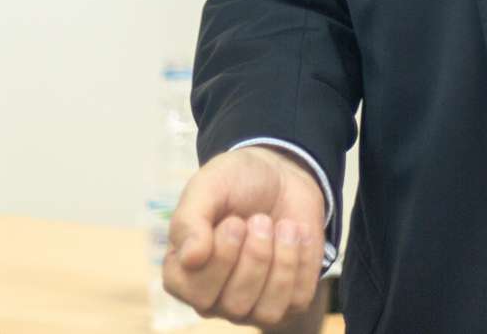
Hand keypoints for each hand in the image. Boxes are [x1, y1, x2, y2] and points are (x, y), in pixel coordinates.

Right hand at [162, 145, 326, 328]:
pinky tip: (297, 233)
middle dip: (255, 256)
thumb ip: (190, 220)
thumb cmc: (235, 183)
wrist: (280, 174)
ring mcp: (251, 305)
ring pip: (267, 312)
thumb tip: (191, 258)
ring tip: (282, 226)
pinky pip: (299, 299)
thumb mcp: (207, 187)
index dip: (221, 256)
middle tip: (260, 220)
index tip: (234, 220)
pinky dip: (303, 260)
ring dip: (282, 262)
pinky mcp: (288, 300)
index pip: (196, 291)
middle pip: (234, 304)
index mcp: (182, 275)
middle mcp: (213, 299)